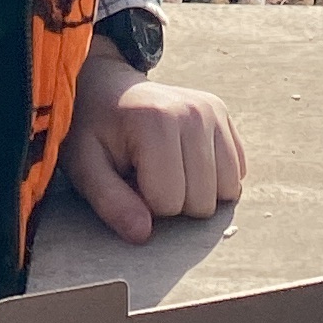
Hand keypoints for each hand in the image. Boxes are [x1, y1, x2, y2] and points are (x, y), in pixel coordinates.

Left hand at [62, 49, 246, 245]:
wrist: (107, 88)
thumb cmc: (94, 131)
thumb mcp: (86, 168)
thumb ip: (110, 202)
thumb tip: (143, 234)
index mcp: (156, 123)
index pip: (168, 203)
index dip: (144, 204)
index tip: (127, 178)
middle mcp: (193, 112)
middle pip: (201, 201)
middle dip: (172, 201)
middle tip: (146, 173)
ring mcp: (212, 110)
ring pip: (226, 191)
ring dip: (195, 193)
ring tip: (166, 168)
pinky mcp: (223, 114)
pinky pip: (237, 173)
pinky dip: (213, 179)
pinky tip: (185, 161)